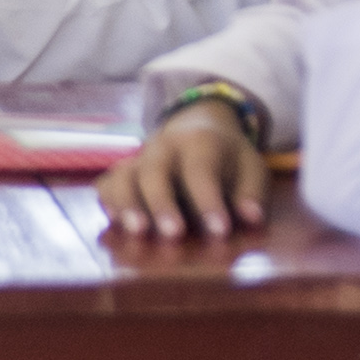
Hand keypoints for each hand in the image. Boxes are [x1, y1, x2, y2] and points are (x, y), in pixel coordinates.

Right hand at [96, 104, 268, 238]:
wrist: (198, 125)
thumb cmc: (228, 156)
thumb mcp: (251, 166)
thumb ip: (251, 192)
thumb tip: (251, 218)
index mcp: (200, 141)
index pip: (201, 169)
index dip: (208, 200)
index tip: (219, 231)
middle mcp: (164, 146)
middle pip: (154, 171)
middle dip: (161, 203)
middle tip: (172, 235)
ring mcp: (139, 158)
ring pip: (124, 176)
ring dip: (128, 204)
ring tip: (137, 232)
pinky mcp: (124, 171)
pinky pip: (108, 183)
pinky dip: (109, 202)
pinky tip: (115, 222)